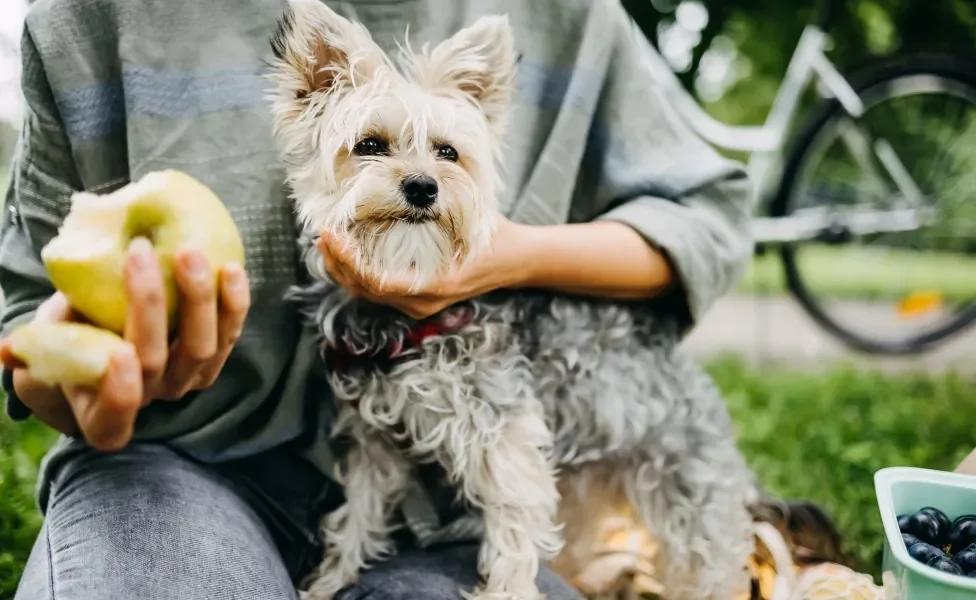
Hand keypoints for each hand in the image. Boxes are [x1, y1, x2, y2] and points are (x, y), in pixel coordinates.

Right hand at [0, 238, 250, 450]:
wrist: (107, 335)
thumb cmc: (67, 341)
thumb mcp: (43, 346)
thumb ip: (34, 347)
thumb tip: (7, 351)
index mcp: (101, 416)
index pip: (113, 420)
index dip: (119, 394)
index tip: (118, 355)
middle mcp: (150, 402)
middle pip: (156, 362)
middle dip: (150, 306)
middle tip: (140, 253)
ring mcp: (185, 381)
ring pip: (201, 349)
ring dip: (198, 299)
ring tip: (190, 253)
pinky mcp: (212, 358)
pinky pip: (229, 335)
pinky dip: (234, 303)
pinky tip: (232, 268)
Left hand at [318, 216, 529, 319]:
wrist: (514, 261)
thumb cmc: (492, 235)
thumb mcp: (469, 217)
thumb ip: (440, 207)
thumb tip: (410, 183)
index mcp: (434, 286)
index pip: (376, 282)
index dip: (348, 260)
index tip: (330, 234)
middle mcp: (422, 303)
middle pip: (365, 291)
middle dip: (337, 263)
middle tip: (321, 234)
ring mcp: (418, 305)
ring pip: (368, 294)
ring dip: (343, 269)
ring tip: (326, 243)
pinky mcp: (415, 300)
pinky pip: (377, 291)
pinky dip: (358, 273)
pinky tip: (347, 253)